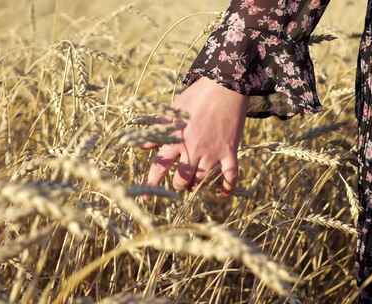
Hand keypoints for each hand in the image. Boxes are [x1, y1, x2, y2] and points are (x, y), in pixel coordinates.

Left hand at [144, 77, 247, 194]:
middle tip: (178, 184)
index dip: (151, 183)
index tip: (144, 196)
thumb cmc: (196, 96)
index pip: (159, 166)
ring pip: (201, 180)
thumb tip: (141, 145)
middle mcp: (192, 150)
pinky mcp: (229, 151)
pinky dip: (227, 186)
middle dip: (178, 185)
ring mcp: (212, 152)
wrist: (225, 87)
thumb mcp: (171, 111)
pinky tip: (223, 194)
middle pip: (182, 179)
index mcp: (175, 140)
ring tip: (194, 185)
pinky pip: (230, 175)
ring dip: (196, 185)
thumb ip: (157, 129)